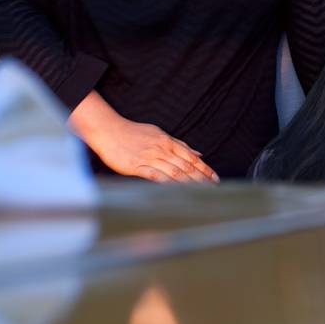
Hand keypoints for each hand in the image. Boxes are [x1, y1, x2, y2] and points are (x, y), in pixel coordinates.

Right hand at [86, 117, 217, 182]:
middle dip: (200, 178)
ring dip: (188, 182)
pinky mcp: (135, 166)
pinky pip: (154, 175)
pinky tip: (175, 190)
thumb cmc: (134, 133)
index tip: (215, 178)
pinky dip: (166, 182)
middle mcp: (162, 149)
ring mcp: (149, 157)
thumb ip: (179, 145)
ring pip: (173, 171)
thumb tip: (198, 153)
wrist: (109, 130)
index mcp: (168, 142)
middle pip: (185, 166)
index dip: (204, 168)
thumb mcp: (159, 134)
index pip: (192, 157)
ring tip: (199, 192)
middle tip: (212, 189)